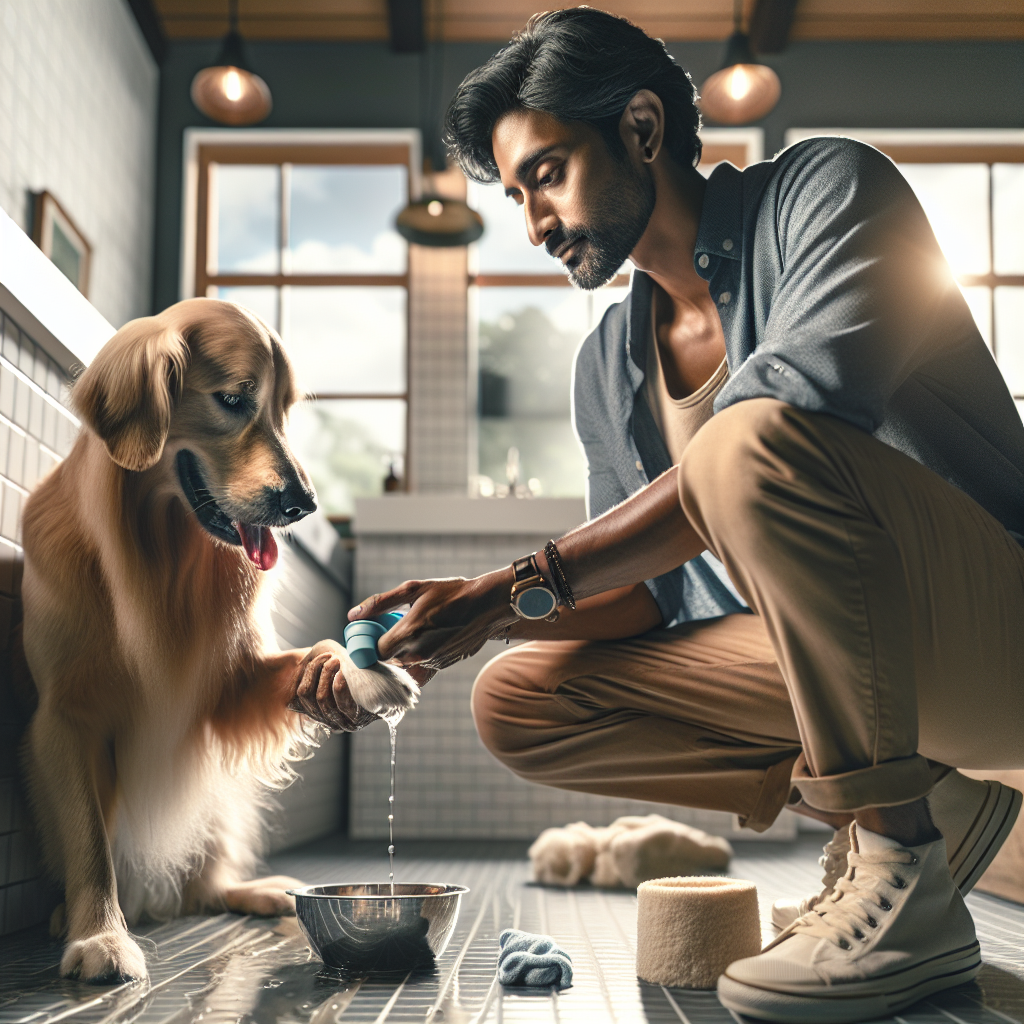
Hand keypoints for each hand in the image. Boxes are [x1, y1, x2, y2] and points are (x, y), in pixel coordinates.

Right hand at [287, 640, 376, 731]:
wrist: (394, 687)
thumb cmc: (362, 675)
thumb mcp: (337, 669)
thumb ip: (317, 670)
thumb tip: (299, 669)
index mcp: (320, 709)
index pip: (299, 695)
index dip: (305, 673)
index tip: (318, 656)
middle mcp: (329, 719)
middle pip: (308, 696)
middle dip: (316, 670)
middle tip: (330, 655)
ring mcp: (343, 722)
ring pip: (322, 700)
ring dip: (326, 675)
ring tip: (337, 660)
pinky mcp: (358, 721)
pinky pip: (342, 705)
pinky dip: (339, 687)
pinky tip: (343, 674)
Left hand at [351, 572, 515, 671]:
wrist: (486, 605)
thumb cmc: (450, 593)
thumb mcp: (414, 589)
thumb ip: (381, 603)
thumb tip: (353, 615)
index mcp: (408, 634)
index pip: (375, 653)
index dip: (370, 646)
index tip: (372, 635)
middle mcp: (418, 653)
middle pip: (389, 660)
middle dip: (388, 647)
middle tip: (394, 628)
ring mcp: (433, 662)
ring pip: (406, 664)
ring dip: (405, 652)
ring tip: (417, 631)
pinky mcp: (444, 666)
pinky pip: (423, 667)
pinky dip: (421, 657)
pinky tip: (430, 638)